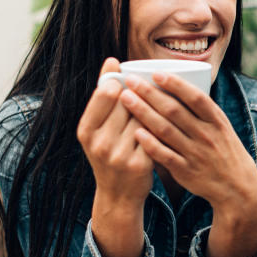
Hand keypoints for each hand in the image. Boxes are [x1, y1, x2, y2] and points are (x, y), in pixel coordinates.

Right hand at [77, 58, 153, 256]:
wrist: (118, 195)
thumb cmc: (110, 152)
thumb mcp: (97, 129)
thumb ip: (103, 98)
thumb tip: (112, 61)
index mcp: (86, 130)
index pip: (105, 93)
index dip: (119, 82)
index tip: (125, 77)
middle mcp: (99, 143)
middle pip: (127, 103)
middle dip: (140, 92)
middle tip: (147, 87)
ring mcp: (119, 155)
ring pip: (144, 117)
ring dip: (155, 106)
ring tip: (161, 102)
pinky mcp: (140, 164)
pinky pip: (156, 134)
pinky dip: (163, 125)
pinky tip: (171, 119)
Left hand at [119, 71, 256, 256]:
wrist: (237, 187)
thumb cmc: (224, 151)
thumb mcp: (222, 127)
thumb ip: (202, 110)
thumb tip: (176, 84)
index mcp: (217, 121)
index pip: (195, 97)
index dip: (175, 84)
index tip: (155, 72)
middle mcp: (207, 135)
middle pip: (174, 111)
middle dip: (149, 93)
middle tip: (130, 81)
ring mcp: (196, 154)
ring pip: (165, 130)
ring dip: (143, 113)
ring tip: (126, 99)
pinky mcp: (185, 171)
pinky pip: (164, 155)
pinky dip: (150, 143)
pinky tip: (135, 131)